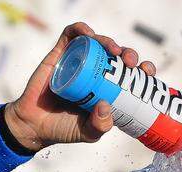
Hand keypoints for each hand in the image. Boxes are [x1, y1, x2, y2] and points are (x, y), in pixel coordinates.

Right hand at [3, 22, 157, 151]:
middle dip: (130, 55)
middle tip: (130, 63)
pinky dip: (82, 29)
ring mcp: (80, 62)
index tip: (147, 74)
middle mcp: (96, 73)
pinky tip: (89, 35)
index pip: (132, 75)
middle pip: (119, 57)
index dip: (143, 70)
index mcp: (109, 89)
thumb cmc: (64, 128)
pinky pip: (72, 34)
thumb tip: (106, 105)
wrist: (34, 124)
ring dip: (110, 41)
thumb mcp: (89, 132)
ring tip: (113, 50)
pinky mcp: (61, 53)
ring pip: (100, 43)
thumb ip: (100, 125)